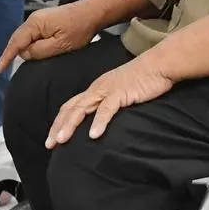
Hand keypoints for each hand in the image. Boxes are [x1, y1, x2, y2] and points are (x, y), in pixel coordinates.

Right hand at [0, 1, 103, 73]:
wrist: (93, 12)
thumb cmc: (79, 28)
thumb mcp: (60, 45)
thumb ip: (39, 51)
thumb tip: (24, 54)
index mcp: (35, 24)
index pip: (15, 43)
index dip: (6, 57)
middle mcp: (33, 19)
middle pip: (17, 39)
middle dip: (11, 53)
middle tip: (3, 69)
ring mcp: (39, 19)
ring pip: (24, 37)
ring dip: (21, 49)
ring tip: (13, 63)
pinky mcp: (45, 21)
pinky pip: (31, 35)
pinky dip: (28, 44)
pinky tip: (29, 52)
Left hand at [45, 56, 174, 146]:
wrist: (159, 65)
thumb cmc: (144, 79)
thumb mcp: (121, 92)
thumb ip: (110, 104)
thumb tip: (103, 122)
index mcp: (96, 89)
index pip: (71, 106)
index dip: (60, 122)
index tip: (52, 139)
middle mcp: (97, 89)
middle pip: (71, 108)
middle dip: (58, 127)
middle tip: (49, 144)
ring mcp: (107, 90)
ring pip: (82, 108)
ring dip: (70, 125)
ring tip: (61, 141)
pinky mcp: (121, 92)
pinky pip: (107, 109)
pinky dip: (99, 122)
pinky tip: (94, 135)